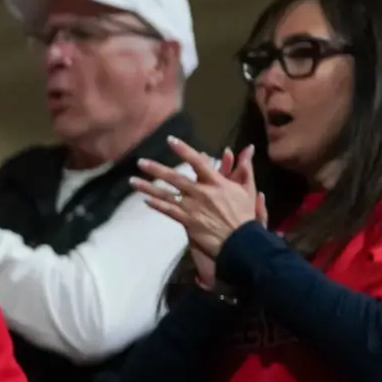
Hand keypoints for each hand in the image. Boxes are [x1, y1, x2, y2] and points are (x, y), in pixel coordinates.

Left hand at [135, 139, 265, 258]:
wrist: (240, 241)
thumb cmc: (244, 214)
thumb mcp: (248, 189)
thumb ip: (245, 167)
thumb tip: (248, 148)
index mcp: (216, 182)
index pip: (197, 162)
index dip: (183, 150)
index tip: (170, 140)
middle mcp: (201, 192)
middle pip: (175, 178)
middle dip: (156, 169)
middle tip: (141, 162)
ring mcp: (192, 207)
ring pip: (166, 194)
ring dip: (148, 187)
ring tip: (133, 181)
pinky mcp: (187, 221)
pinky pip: (168, 211)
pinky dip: (156, 205)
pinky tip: (145, 200)